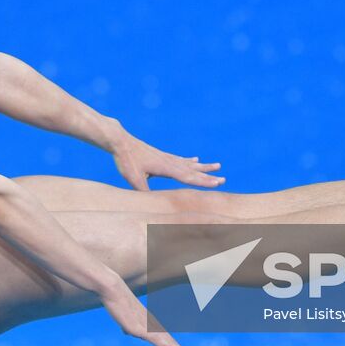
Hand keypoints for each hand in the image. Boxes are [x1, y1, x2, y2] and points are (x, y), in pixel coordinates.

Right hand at [99, 279, 205, 345]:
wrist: (112, 289)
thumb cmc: (118, 304)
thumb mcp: (125, 321)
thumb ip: (128, 327)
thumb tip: (127, 331)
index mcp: (152, 329)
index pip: (169, 344)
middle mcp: (153, 329)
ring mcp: (147, 329)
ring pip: (169, 344)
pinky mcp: (139, 329)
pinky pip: (155, 340)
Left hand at [109, 129, 224, 191]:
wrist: (120, 141)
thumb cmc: (127, 160)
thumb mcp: (134, 179)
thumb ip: (144, 191)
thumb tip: (151, 204)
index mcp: (166, 167)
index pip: (188, 177)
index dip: (204, 181)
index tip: (218, 182)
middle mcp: (169, 161)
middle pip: (193, 170)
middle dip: (208, 176)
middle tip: (224, 178)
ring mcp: (166, 157)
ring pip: (189, 163)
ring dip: (203, 167)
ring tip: (217, 165)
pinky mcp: (161, 155)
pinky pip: (180, 159)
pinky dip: (190, 161)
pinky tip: (195, 159)